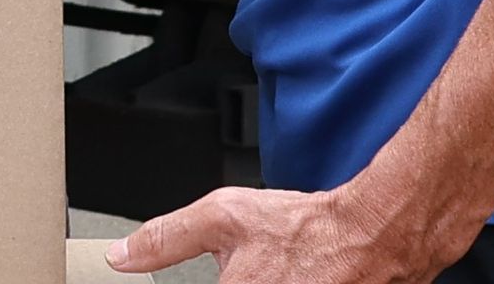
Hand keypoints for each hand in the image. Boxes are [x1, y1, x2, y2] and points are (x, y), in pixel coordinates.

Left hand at [107, 185, 438, 283]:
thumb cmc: (302, 228)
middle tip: (253, 267)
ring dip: (257, 282)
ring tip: (271, 272)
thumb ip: (166, 238)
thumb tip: (120, 255)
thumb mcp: (223, 216)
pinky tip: (284, 277)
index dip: (210, 279)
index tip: (220, 272)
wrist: (372, 238)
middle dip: (231, 278)